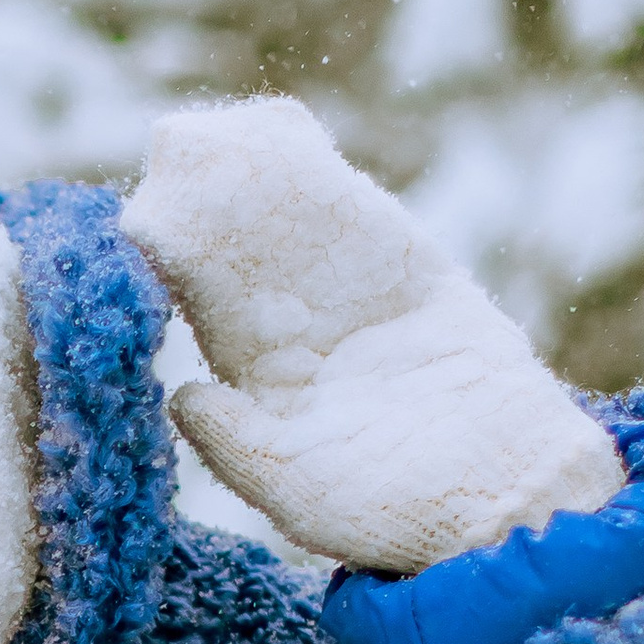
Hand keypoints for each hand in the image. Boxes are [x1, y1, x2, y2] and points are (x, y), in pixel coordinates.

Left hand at [121, 97, 622, 573]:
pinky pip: (362, 215)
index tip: (140, 217)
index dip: (175, 260)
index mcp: (264, 382)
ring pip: (299, 223)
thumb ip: (232, 445)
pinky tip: (284, 133)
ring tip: (217, 130)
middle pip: (245, 252)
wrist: (503, 501)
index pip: (205, 304)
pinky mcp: (418, 275)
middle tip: (173, 147)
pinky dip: (324, 178)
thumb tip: (180, 394)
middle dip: (211, 201)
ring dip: (261, 177)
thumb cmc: (394, 514)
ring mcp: (362, 300)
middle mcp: (306, 335)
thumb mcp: (292, 490)